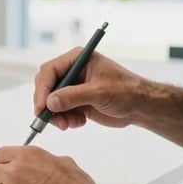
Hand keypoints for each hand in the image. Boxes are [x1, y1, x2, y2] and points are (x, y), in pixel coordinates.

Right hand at [33, 49, 156, 130]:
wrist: (140, 106)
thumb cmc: (126, 91)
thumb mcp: (99, 92)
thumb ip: (73, 96)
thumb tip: (50, 102)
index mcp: (78, 59)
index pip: (50, 70)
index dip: (43, 89)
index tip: (42, 106)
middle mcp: (73, 71)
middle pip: (47, 86)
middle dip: (47, 105)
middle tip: (52, 120)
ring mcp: (74, 87)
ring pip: (51, 101)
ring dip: (56, 115)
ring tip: (69, 124)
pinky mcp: (76, 101)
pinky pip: (61, 111)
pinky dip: (65, 119)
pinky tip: (79, 122)